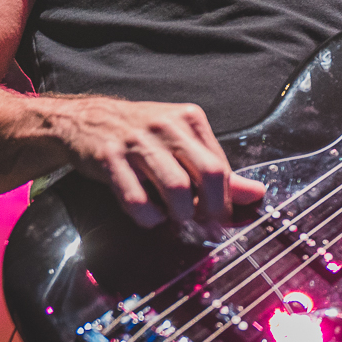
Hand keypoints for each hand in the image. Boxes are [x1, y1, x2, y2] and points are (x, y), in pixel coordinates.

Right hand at [47, 97, 265, 232]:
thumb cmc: (142, 135)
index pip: (222, 165)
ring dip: (181, 214)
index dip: (225, 198)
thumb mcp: (182, 144)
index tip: (219, 215)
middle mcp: (167, 126)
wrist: (85, 120)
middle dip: (212, 208)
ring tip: (174, 217)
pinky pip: (137, 200)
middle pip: (210, 174)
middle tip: (204, 222)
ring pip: (177, 188)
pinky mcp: (109, 159)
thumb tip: (256, 195)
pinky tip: (149, 216)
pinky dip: (148, 217)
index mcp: (190, 119)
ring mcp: (137, 142)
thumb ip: (218, 170)